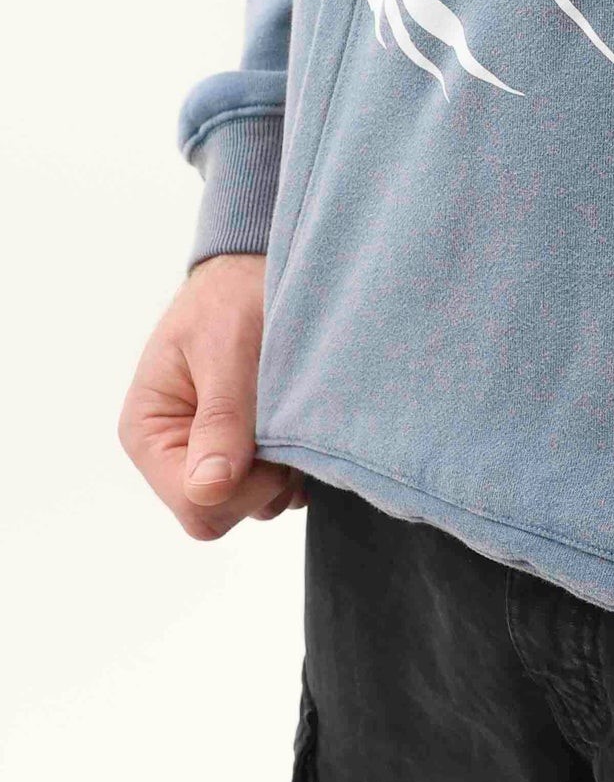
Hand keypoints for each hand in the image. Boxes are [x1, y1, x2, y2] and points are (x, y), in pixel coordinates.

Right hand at [118, 253, 302, 537]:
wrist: (254, 268)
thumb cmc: (232, 298)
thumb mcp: (228, 349)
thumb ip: (221, 418)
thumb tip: (208, 488)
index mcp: (149, 432)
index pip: (195, 506)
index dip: (243, 487)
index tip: (273, 443)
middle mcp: (172, 453)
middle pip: (221, 513)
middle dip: (263, 479)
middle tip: (285, 423)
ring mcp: (207, 454)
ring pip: (250, 504)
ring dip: (280, 470)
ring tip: (290, 414)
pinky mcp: (240, 450)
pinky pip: (269, 488)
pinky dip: (290, 465)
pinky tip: (296, 423)